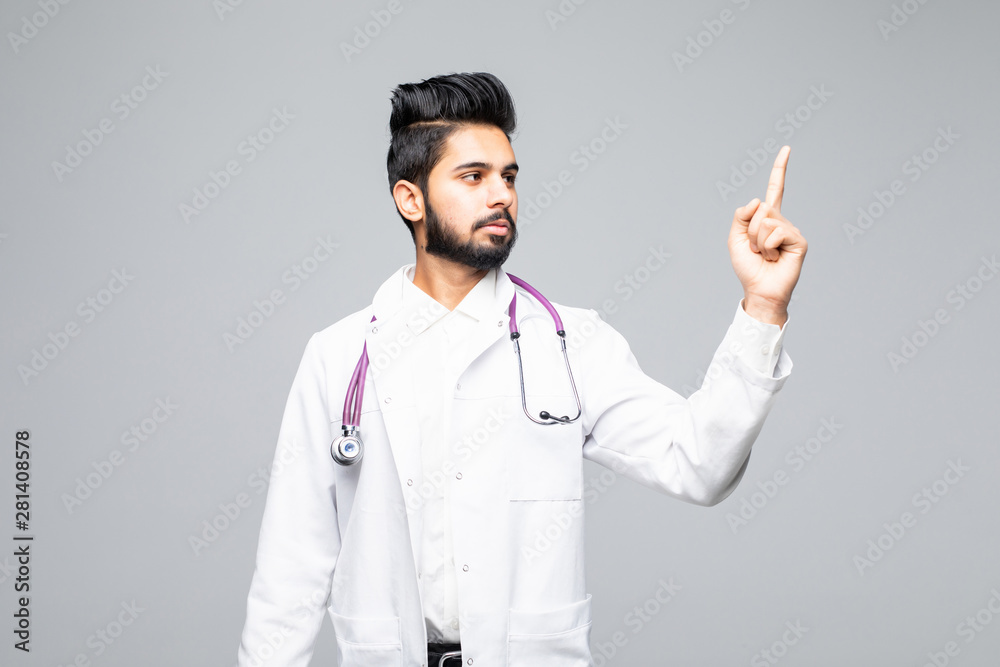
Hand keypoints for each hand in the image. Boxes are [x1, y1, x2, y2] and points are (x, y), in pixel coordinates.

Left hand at [727, 145, 806, 326]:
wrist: (759, 290)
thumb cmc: (748, 267)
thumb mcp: (734, 239)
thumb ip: (740, 216)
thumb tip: (758, 201)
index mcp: (767, 218)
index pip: (775, 189)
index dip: (780, 169)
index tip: (787, 148)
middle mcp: (781, 221)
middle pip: (759, 209)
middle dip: (749, 231)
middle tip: (755, 250)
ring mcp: (792, 230)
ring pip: (765, 222)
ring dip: (757, 242)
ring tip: (765, 256)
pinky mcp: (799, 240)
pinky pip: (775, 233)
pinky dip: (768, 248)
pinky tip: (775, 258)